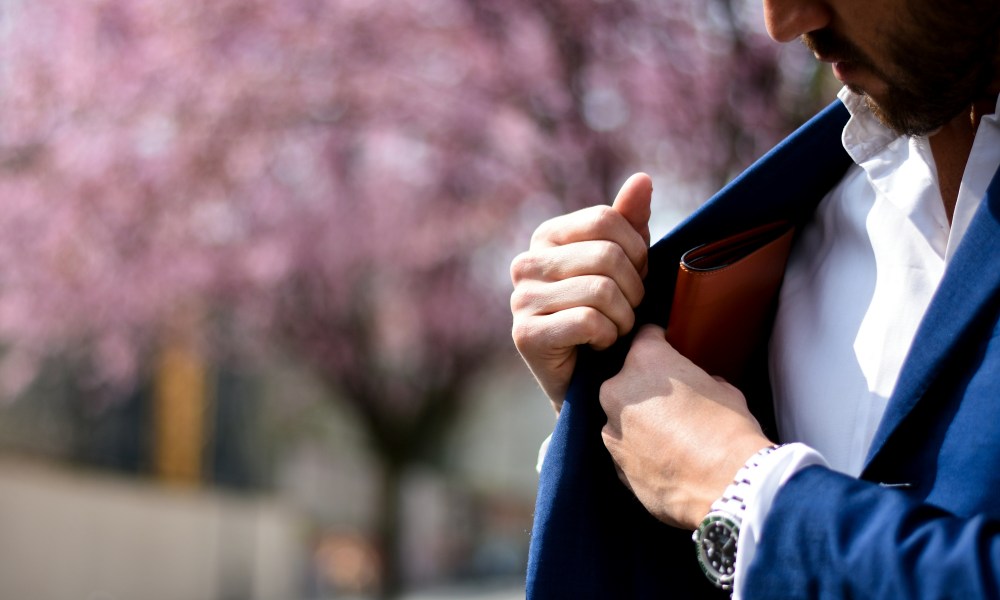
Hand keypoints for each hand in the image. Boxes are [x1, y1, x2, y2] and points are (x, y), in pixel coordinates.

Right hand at [510, 173, 651, 411]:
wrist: (589, 380)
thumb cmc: (608, 315)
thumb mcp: (624, 264)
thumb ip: (630, 222)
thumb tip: (643, 179)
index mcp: (547, 236)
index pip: (606, 219)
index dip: (637, 250)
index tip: (636, 277)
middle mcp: (526, 262)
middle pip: (607, 255)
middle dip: (634, 290)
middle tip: (627, 311)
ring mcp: (521, 299)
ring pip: (602, 290)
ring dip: (623, 318)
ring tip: (614, 330)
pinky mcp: (524, 335)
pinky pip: (588, 322)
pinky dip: (607, 338)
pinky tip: (597, 346)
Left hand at [599, 324, 772, 528]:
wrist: (727, 485)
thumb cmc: (729, 431)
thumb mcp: (724, 390)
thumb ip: (701, 380)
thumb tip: (702, 384)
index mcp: (645, 361)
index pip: (645, 336)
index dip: (660, 343)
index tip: (668, 350)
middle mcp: (618, 391)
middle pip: (627, 379)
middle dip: (646, 387)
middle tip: (674, 402)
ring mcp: (611, 429)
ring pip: (622, 416)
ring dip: (640, 422)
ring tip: (672, 437)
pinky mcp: (614, 464)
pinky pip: (625, 449)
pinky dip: (640, 452)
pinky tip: (667, 461)